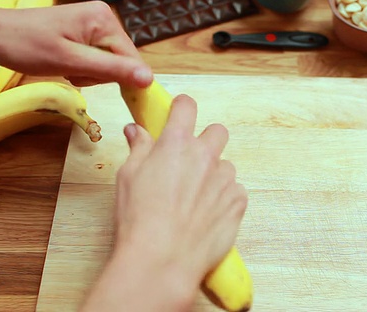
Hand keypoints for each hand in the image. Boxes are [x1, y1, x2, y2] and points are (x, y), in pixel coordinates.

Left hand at [0, 1, 151, 86]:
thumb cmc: (26, 46)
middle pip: (121, 61)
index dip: (126, 80)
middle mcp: (104, 17)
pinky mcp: (83, 32)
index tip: (114, 96)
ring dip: (89, 73)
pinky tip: (65, 64)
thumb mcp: (71, 62)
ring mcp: (93, 24)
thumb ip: (112, 70)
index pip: (132, 59)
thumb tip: (148, 79)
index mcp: (104, 19)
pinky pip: (96, 59)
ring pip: (108, 63)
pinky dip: (82, 68)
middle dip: (99, 75)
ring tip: (66, 67)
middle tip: (72, 72)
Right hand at [80, 94, 247, 311]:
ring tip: (195, 199)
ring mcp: (225, 178)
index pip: (187, 106)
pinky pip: (235, 191)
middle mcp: (205, 155)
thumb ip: (139, 148)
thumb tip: (137, 130)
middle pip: (217, 131)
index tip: (178, 115)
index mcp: (176, 143)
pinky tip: (207, 215)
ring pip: (226, 166)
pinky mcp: (238, 201)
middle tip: (190, 161)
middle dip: (206, 141)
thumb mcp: (128, 177)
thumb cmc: (140, 219)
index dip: (182, 108)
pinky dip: (224, 199)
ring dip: (214, 175)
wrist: (163, 259)